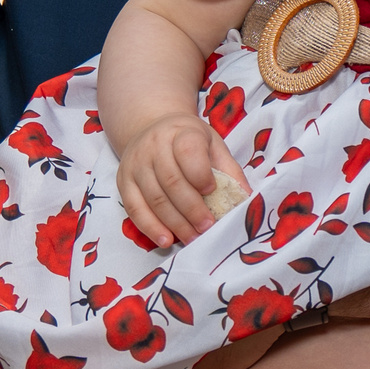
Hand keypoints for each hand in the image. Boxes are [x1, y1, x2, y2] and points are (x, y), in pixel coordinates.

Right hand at [114, 112, 242, 246]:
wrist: (152, 128)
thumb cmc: (189, 140)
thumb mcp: (213, 145)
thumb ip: (229, 169)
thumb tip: (246, 197)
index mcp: (182, 132)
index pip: (188, 151)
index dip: (200, 174)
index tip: (212, 191)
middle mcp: (154, 146)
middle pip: (171, 181)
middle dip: (191, 209)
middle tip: (207, 227)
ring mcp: (136, 164)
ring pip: (154, 198)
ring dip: (175, 223)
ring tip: (192, 238)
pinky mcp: (123, 181)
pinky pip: (134, 208)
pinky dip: (150, 227)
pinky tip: (166, 240)